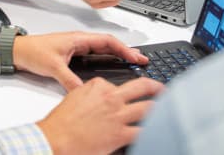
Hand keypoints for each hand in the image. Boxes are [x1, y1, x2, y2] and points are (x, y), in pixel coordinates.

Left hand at [12, 31, 147, 90]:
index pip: (107, 42)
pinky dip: (106, 59)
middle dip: (126, 52)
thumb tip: (84, 90)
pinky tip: (111, 67)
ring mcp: (76, 48)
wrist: (17, 51)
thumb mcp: (53, 66)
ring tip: (131, 63)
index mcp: (78, 39)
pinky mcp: (72, 55)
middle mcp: (79, 41)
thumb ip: (69, 79)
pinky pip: (94, 56)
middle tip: (141, 61)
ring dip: (117, 55)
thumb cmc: (33, 51)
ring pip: (102, 50)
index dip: (124, 49)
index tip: (137, 57)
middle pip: (109, 45)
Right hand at [37, 77, 163, 154]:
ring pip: (148, 107)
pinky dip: (153, 132)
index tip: (126, 95)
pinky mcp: (121, 134)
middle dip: (156, 86)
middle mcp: (111, 98)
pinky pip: (143, 132)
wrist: (55, 139)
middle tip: (163, 88)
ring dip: (161, 107)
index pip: (117, 84)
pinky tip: (159, 132)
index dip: (122, 91)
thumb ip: (89, 94)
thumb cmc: (60, 123)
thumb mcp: (73, 97)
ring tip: (168, 109)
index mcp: (97, 86)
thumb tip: (97, 99)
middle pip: (142, 86)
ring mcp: (118, 116)